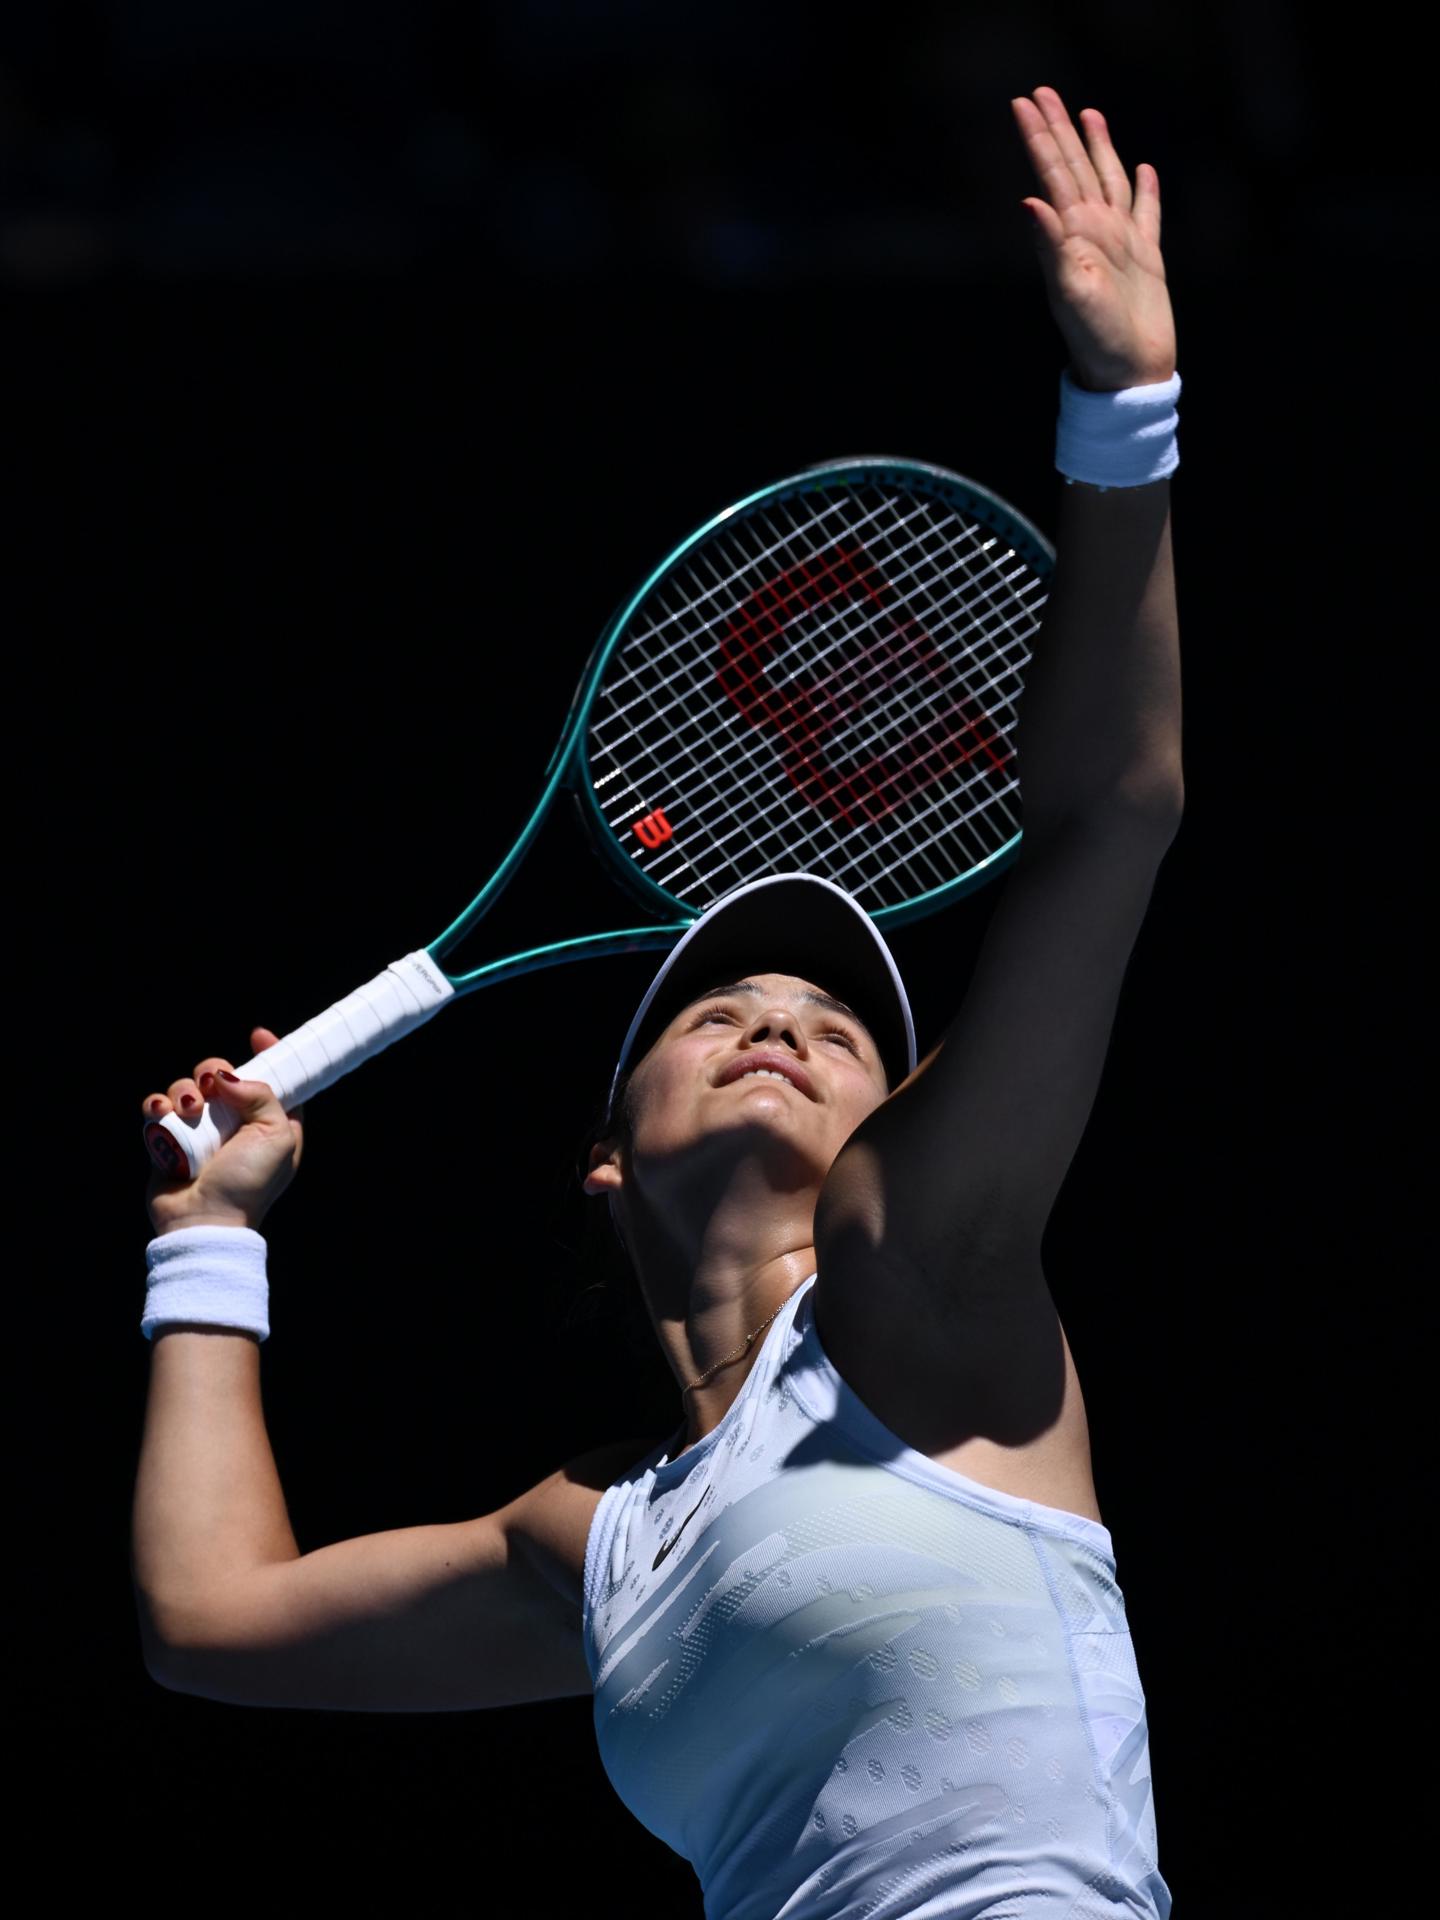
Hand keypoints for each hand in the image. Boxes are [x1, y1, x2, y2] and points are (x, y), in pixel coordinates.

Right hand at [143, 1027, 304, 1236]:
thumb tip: (225, 1076)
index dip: (270, 1054)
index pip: (274, 1078)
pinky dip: (157, 1105)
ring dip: (184, 1091)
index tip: (259, 1036)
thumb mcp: (277, 1136)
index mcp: (271, 1123)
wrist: (204, 1220)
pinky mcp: (169, 1139)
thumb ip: (262, 1094)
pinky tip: (161, 1113)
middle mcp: (235, 1123)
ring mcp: (200, 1130)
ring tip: (188, 1111)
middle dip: (213, 1071)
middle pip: (222, 1074)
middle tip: (211, 1087)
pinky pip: (158, 1107)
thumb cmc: (247, 1184)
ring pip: (187, 1087)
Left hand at [1011, 86, 1175, 392]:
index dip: (1038, 138)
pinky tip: (1144, 170)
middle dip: (1060, 130)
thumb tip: (1030, 201)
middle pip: (1074, 168)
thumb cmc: (1096, 341)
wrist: (1128, 374)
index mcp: (1072, 235)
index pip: (1051, 175)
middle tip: (1043, 92)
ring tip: (1089, 115)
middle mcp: (1093, 232)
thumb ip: (1051, 247)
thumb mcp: (1071, 293)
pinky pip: (1146, 213)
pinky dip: (1146, 191)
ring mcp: (1119, 242)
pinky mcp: (1146, 258)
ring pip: (1108, 180)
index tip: (1022, 104)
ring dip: (1098, 148)